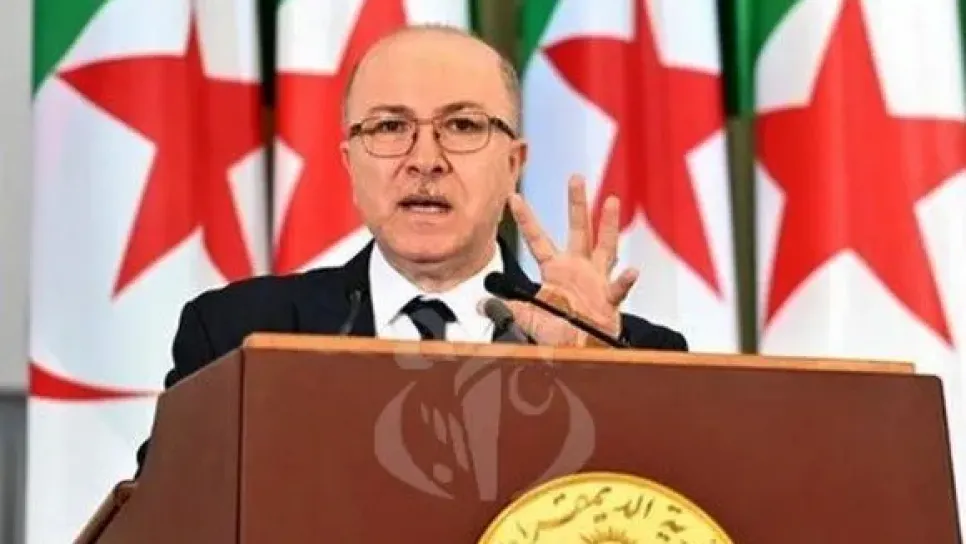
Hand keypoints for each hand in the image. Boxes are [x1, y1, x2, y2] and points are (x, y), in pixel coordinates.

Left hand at [505, 175, 638, 346]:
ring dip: (608, 225)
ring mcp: (596, 280)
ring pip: (605, 246)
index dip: (525, 219)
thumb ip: (507, 307)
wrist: (579, 349)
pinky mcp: (610, 299)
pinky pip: (618, 288)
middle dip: (577, 204)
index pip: (538, 239)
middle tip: (575, 177)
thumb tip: (480, 304)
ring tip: (611, 201)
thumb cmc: (557, 331)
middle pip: (578, 229)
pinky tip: (632, 271)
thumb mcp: (527, 317)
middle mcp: (578, 268)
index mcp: (555, 269)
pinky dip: (625, 281)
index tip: (512, 197)